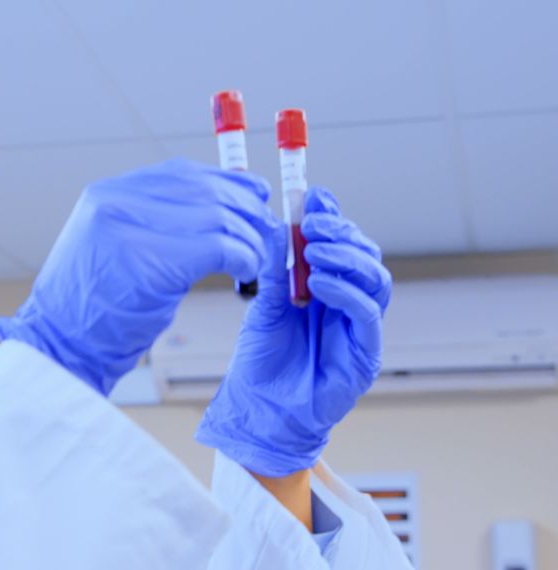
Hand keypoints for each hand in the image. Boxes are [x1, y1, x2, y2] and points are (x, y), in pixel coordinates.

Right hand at [0, 158, 277, 394]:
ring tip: (259, 259)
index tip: (254, 196)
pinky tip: (247, 272)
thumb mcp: (112, 249)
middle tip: (268, 231)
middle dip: (246, 208)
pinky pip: (217, 246)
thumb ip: (150, 222)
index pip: (180, 173)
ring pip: (216, 216)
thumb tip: (213, 207)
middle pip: (203, 189)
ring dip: (249, 238)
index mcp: (105, 195)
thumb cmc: (93, 310)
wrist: (60, 348)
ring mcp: (127, 229)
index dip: (226, 182)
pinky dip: (243, 257)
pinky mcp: (149, 262)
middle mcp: (113, 202)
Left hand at [196, 187, 391, 476]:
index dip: (332, 218)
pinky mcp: (364, 354)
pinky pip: (367, 314)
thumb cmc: (261, 359)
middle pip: (365, 256)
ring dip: (347, 258)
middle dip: (342, 233)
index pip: (341, 244)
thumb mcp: (263, 304)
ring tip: (314, 253)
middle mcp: (348, 304)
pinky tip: (319, 284)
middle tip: (313, 224)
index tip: (313, 198)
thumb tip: (277, 225)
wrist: (259, 408)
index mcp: (326, 288)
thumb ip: (275, 268)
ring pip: (376, 280)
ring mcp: (360, 328)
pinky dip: (346, 292)